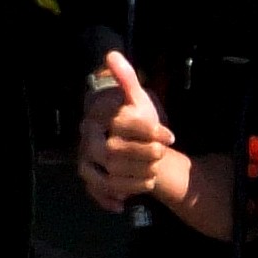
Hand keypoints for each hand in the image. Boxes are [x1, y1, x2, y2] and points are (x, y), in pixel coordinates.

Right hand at [75, 51, 182, 211]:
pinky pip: (96, 193)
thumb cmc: (130, 116)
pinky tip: (125, 203)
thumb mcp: (135, 98)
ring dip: (132, 180)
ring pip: (105, 176)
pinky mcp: (89, 179)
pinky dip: (110, 200)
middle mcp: (87, 139)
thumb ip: (126, 79)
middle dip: (141, 157)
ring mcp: (86, 161)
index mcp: (98, 118)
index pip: (123, 124)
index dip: (148, 130)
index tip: (171, 136)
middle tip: (162, 156)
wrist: (121, 138)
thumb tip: (111, 55)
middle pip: (112, 153)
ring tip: (152, 178)